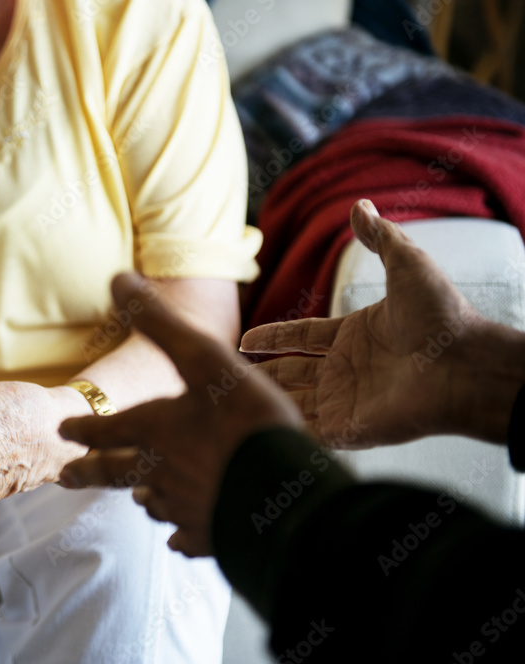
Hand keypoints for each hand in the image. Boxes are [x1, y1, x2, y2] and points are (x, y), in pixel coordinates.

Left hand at [58, 273, 301, 556]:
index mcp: (153, 430)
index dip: (83, 428)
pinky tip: (178, 539)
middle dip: (89, 472)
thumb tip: (116, 277)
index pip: (105, 429)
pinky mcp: (213, 535)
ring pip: (152, 503)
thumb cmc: (243, 419)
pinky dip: (179, 534)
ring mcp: (186, 507)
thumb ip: (157, 321)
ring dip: (141, 497)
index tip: (63, 431)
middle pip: (115, 474)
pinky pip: (187, 537)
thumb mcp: (202, 358)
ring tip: (136, 497)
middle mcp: (160, 472)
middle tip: (64, 479)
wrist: (283, 491)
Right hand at [240, 200, 486, 447]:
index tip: (243, 341)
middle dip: (261, 374)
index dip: (271, 338)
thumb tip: (360, 205)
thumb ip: (380, 237)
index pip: (301, 337)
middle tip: (225, 375)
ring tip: (229, 400)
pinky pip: (306, 433)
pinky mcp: (349, 430)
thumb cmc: (440, 316)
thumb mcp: (407, 264)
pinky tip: (253, 426)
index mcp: (355, 335)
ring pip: (292, 403)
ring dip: (266, 401)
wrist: (463, 365)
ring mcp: (347, 401)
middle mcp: (347, 370)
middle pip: (291, 373)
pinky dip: (282, 430)